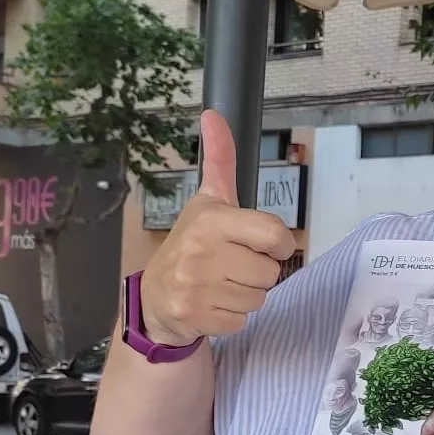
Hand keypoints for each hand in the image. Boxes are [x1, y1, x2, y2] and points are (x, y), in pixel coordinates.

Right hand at [138, 109, 296, 345]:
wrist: (155, 296)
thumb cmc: (192, 244)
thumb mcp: (208, 201)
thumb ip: (220, 161)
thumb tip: (213, 114)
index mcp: (213, 220)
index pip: (275, 234)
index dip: (278, 244)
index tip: (264, 244)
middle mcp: (202, 251)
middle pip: (270, 272)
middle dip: (258, 272)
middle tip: (232, 266)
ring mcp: (196, 286)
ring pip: (259, 297)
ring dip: (246, 295)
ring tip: (221, 284)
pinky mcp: (195, 316)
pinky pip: (242, 320)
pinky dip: (232, 316)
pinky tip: (212, 303)